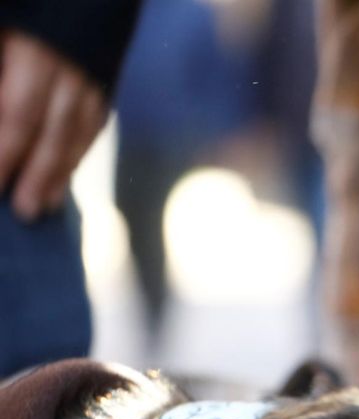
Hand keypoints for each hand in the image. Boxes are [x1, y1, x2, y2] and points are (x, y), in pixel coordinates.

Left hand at [0, 30, 108, 220]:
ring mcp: (90, 66)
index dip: (6, 152)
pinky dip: (80, 147)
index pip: (18, 113)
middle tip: (23, 212)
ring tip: (43, 205)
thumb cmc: (25, 7)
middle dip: (37, 172)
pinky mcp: (102, 67)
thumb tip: (2, 123)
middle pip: (53, 128)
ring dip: (61, 170)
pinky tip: (65, 170)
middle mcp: (67, 62)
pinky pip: (95, 115)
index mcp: (33, 49)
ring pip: (80, 127)